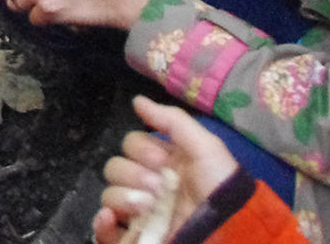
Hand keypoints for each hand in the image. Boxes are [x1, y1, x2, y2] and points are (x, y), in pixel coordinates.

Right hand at [92, 97, 241, 243]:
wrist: (228, 226)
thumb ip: (171, 120)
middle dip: (134, 175)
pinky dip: (101, 224)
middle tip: (158, 187)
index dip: (141, 150)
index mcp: (161, 161)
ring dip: (124, 197)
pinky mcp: (135, 237)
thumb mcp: (204, 146)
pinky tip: (110, 219)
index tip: (161, 160)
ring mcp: (139, 213)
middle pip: (115, 168)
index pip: (129, 144)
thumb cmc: (218, 186)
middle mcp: (146, 184)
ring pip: (109, 195)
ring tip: (148, 208)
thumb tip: (136, 100)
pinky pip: (102, 231)